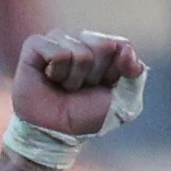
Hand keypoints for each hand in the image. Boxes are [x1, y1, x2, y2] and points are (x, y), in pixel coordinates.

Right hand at [10, 30, 145, 138]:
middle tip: (81, 88)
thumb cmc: (86, 115)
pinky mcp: (35, 44)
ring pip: (81, 52)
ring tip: (64, 86)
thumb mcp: (122, 102)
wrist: (55, 130)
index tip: (105, 86)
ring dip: (75, 78)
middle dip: (96, 75)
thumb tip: (126, 48)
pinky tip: (49, 79)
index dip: (116, 72)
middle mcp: (81, 40)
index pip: (122, 46)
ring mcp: (58, 39)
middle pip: (104, 45)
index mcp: (104, 50)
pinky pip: (58, 52)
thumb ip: (135, 76)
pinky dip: (57, 72)